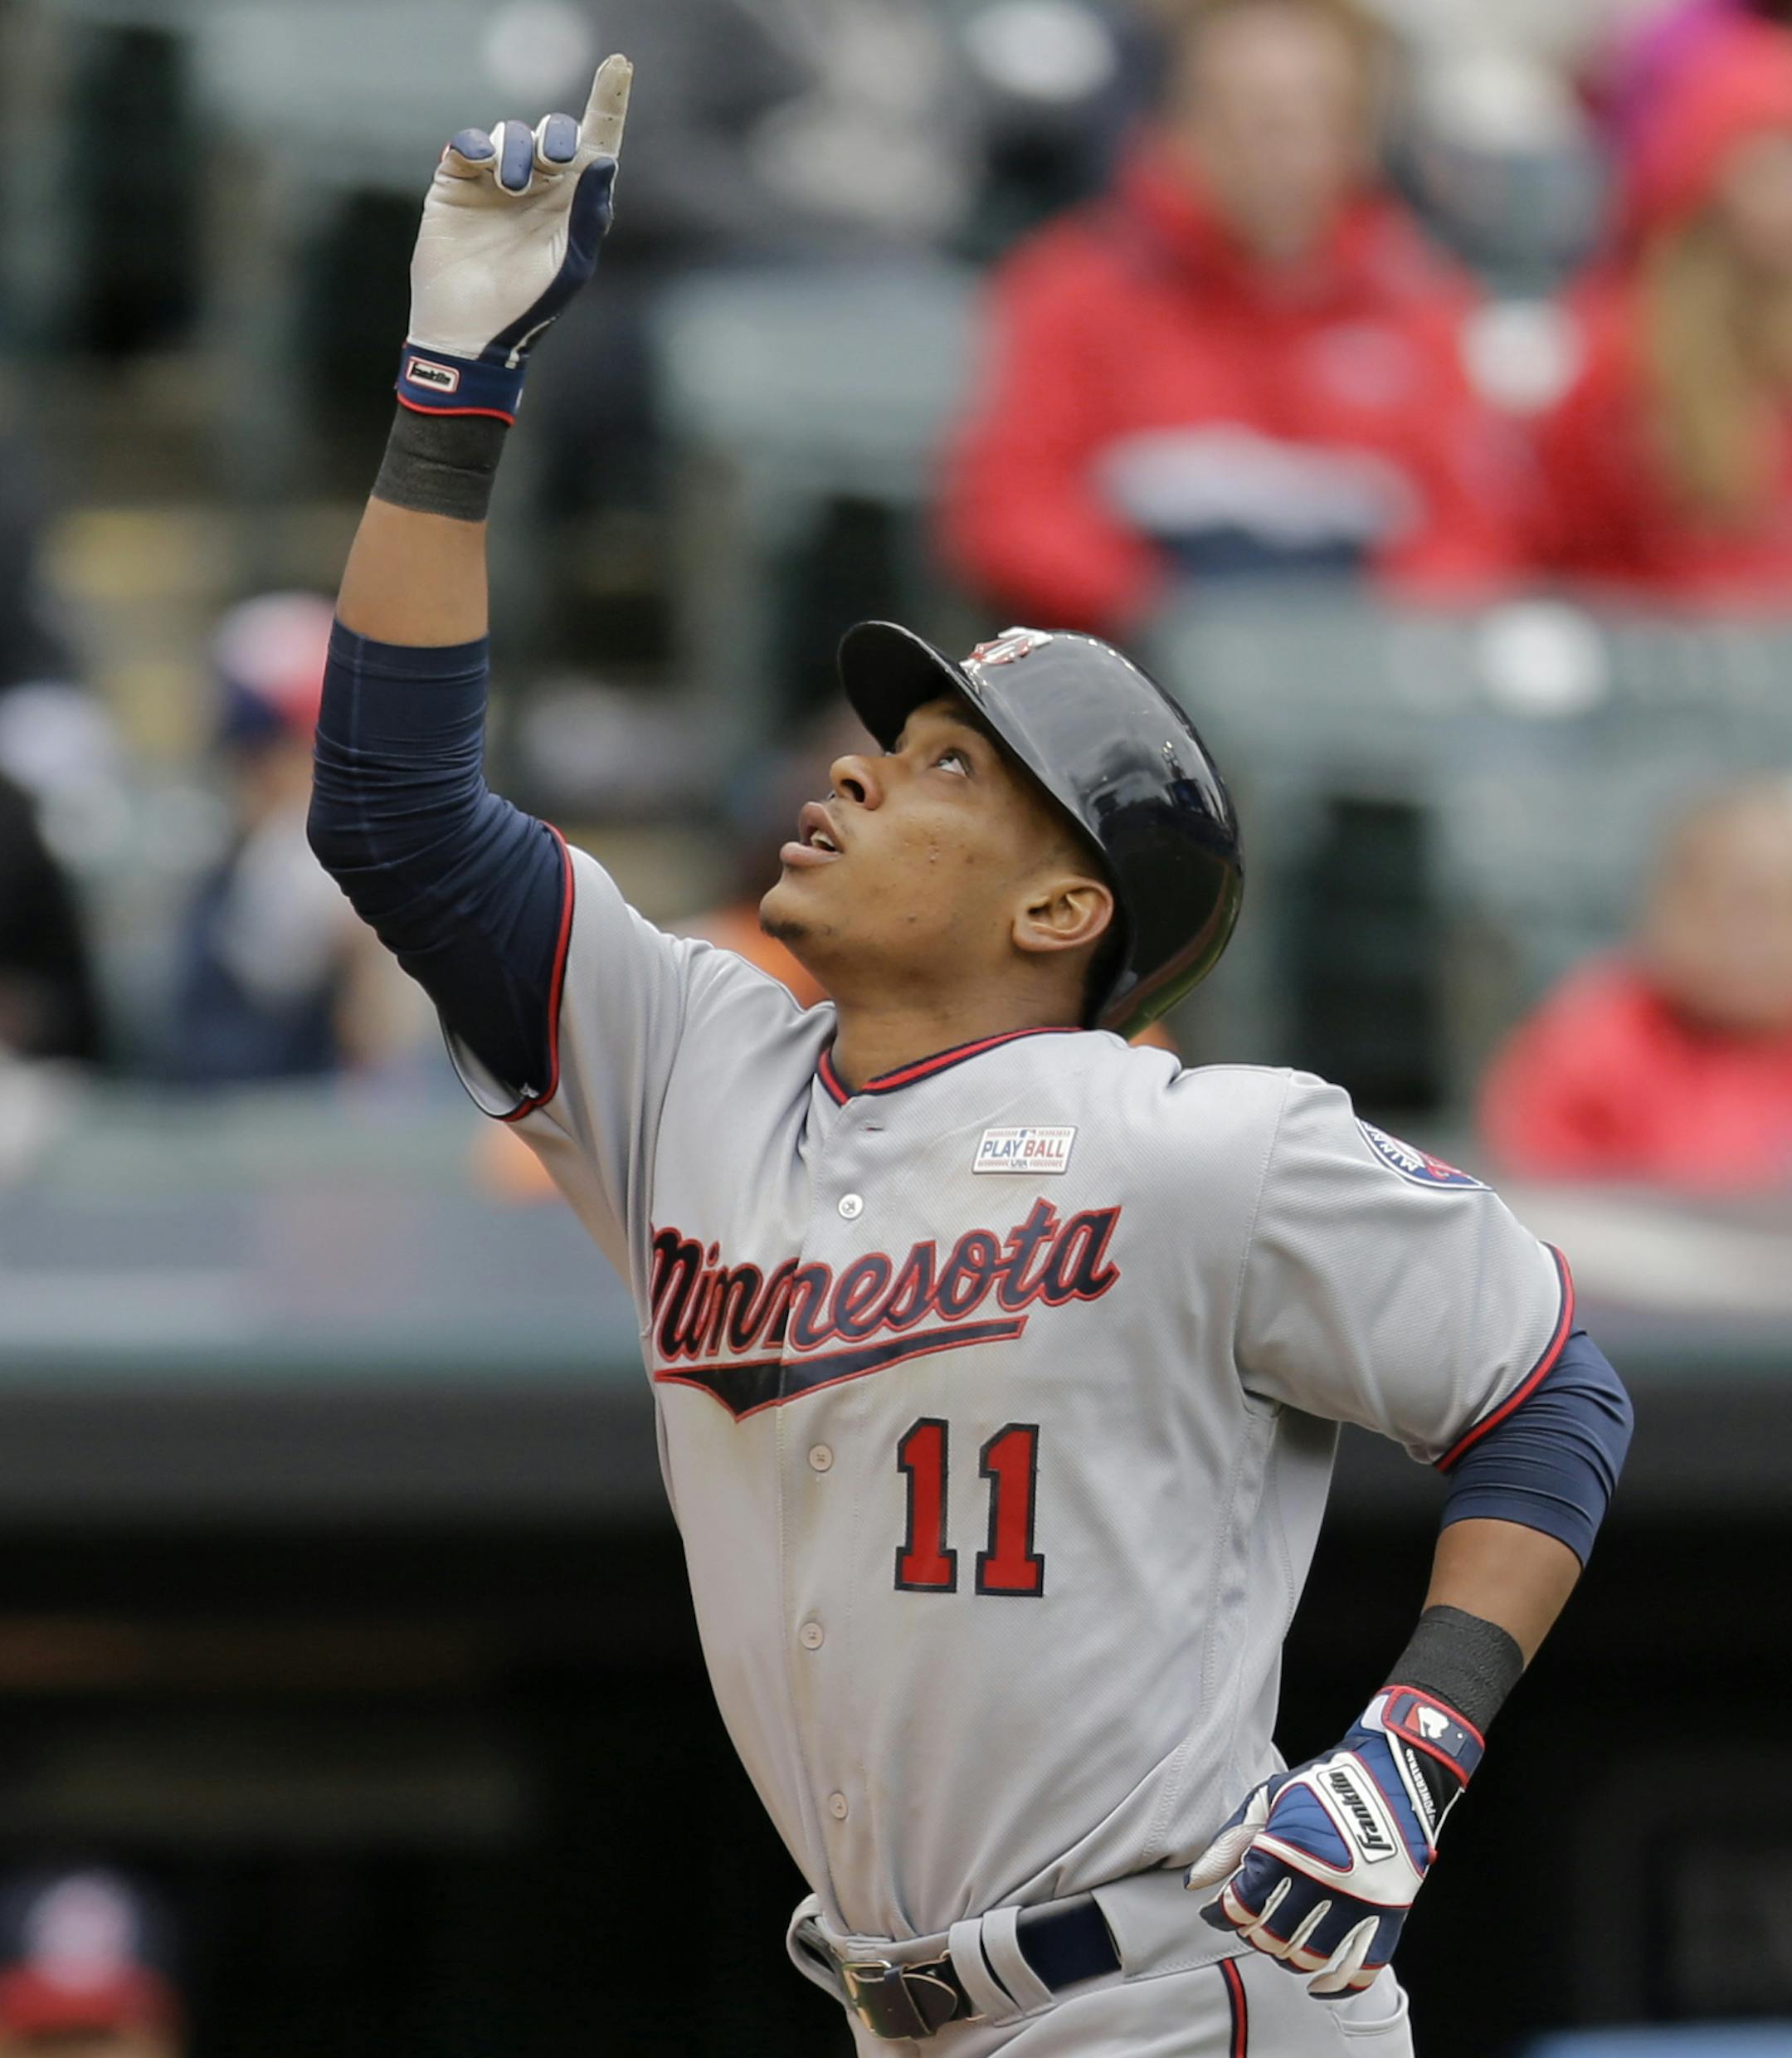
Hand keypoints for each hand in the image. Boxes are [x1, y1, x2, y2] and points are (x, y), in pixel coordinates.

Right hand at [398, 53, 632, 421]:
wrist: (469, 329)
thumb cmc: (528, 305)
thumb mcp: (570, 262)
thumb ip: (589, 210)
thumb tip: (605, 158)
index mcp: (573, 205)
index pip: (596, 144)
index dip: (609, 103)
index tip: (620, 65)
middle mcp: (539, 187)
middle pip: (553, 130)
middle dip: (555, 135)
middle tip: (552, 163)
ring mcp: (497, 182)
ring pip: (513, 133)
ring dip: (516, 151)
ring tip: (512, 188)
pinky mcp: (458, 181)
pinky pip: (470, 140)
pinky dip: (477, 145)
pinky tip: (482, 167)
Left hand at [1183, 1686, 1482, 1996]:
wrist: (1391, 1776)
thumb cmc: (1319, 1787)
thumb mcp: (1267, 1800)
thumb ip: (1229, 1843)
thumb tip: (1195, 1886)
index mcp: (1286, 1848)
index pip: (1242, 1907)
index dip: (1226, 1915)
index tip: (1224, 1912)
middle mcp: (1322, 1879)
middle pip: (1273, 1936)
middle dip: (1256, 1933)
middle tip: (1255, 1922)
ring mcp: (1358, 1900)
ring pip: (1312, 1957)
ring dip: (1289, 1957)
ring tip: (1284, 1942)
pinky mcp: (1390, 1914)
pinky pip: (1362, 1968)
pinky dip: (1338, 1986)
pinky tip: (1318, 1985)